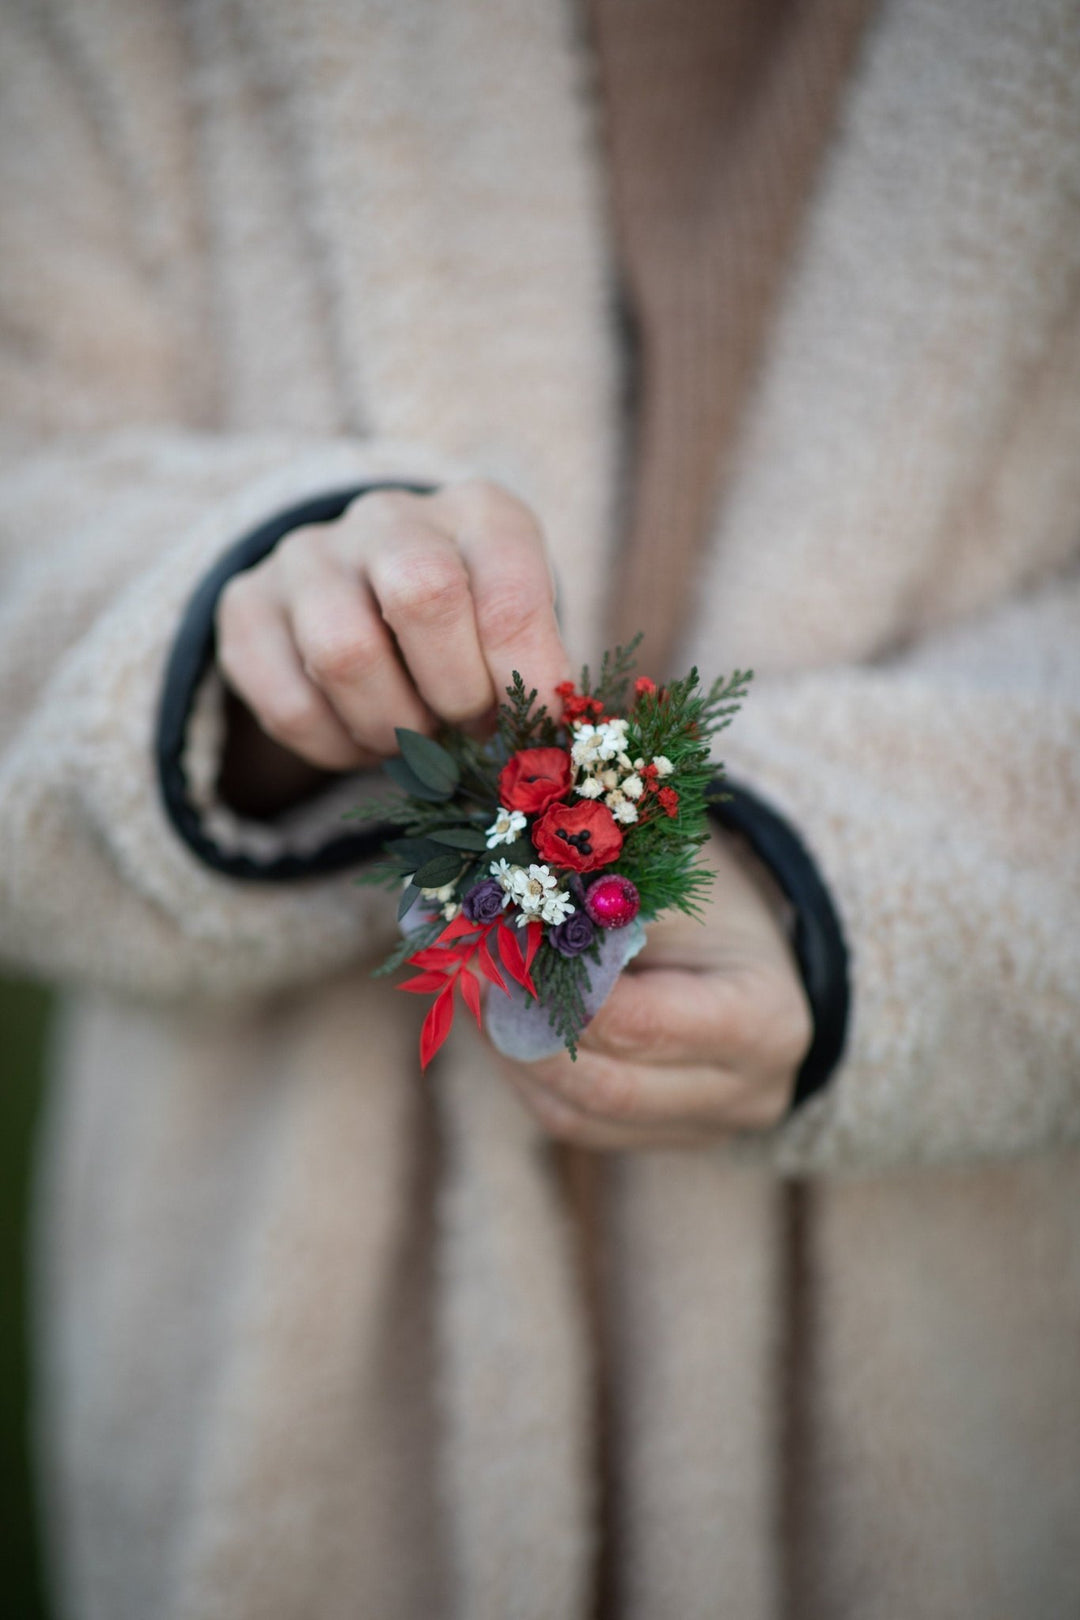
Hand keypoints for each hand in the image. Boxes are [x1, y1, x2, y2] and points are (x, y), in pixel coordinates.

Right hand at [215, 480, 569, 775]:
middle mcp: (388, 517)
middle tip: (468, 727)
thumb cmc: (471, 622)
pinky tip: (362, 739)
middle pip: (421, 597)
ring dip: (392, 728)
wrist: (369, 588)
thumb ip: (536, 674)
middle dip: (456, 694)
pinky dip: (336, 749)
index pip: (510, 592)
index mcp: (478, 512)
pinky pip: (289, 704)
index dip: (526, 679)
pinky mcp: (246, 605)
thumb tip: (545, 757)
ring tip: (414, 735)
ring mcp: (307, 556)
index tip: (537, 730)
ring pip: (344, 655)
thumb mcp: (518, 627)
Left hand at [496, 830, 812, 1148]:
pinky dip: (527, 1074)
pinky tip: (497, 1024)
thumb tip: (507, 919)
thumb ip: (604, 906)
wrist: (751, 945)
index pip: (642, 1024)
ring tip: (472, 996)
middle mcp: (748, 1091)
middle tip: (467, 978)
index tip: (499, 952)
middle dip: (524, 1032)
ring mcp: (704, 1126)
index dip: (562, 994)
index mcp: (764, 1023)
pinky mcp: (661, 1135)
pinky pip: (576, 1120)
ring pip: (579, 1115)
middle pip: (609, 1086)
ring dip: (512, 1057)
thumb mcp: (675, 879)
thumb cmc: (717, 898)